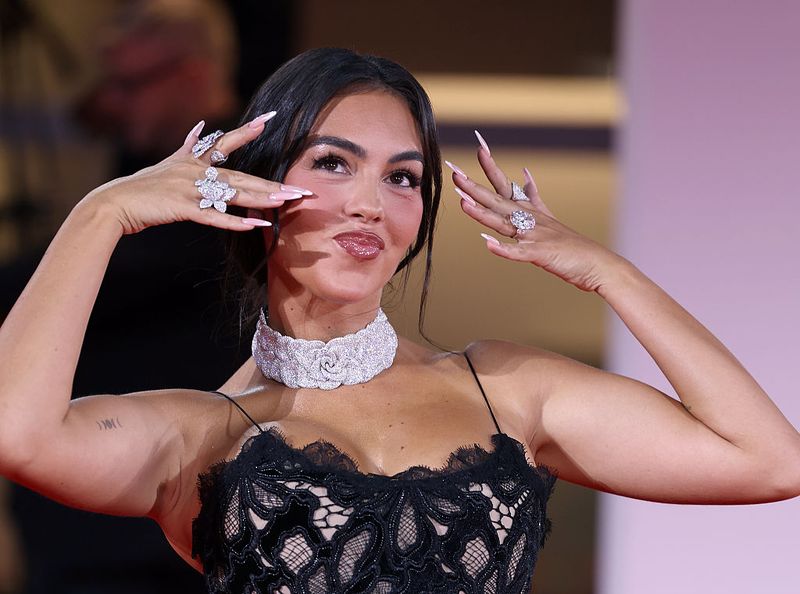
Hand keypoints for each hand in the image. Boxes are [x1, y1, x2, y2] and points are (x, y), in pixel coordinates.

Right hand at [81, 113, 312, 234]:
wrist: (114, 204)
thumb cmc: (142, 189)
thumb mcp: (168, 163)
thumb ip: (188, 147)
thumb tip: (201, 129)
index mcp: (193, 160)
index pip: (226, 142)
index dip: (247, 131)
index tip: (269, 119)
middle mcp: (195, 171)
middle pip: (241, 177)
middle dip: (272, 185)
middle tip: (300, 189)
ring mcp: (189, 189)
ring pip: (233, 195)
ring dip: (262, 200)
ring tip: (287, 203)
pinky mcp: (182, 208)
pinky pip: (214, 216)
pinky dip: (235, 222)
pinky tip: (256, 226)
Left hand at [446, 132, 620, 291]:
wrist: (598, 264)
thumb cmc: (571, 246)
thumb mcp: (549, 217)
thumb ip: (534, 198)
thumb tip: (524, 174)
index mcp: (530, 212)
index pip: (505, 186)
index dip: (491, 169)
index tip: (479, 149)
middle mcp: (530, 220)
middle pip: (497, 200)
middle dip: (474, 187)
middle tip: (454, 171)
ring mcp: (535, 236)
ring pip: (503, 222)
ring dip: (482, 213)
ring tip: (463, 202)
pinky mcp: (541, 254)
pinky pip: (519, 252)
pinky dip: (504, 249)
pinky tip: (488, 244)